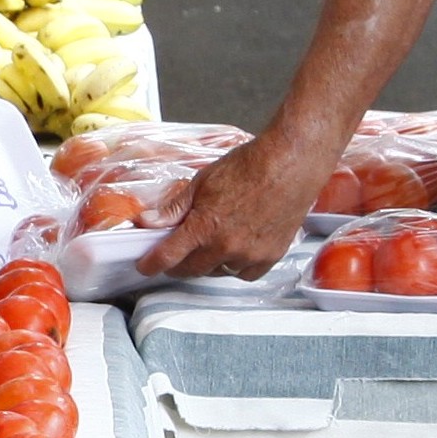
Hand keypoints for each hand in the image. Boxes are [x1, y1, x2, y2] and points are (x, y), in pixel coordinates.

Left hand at [139, 131, 328, 280]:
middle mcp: (226, 247)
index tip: (145, 267)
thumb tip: (148, 222)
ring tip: (211, 244)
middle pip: (191, 270)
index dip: (151, 265)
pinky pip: (245, 273)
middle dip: (179, 264)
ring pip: (218, 271)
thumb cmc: (248, 166)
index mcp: (204, 227)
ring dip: (209, 263)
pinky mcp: (271, 256)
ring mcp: (250, 254)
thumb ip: (174, 208)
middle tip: (177, 254)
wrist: (291, 164)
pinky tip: (235, 251)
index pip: (167, 258)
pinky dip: (236, 266)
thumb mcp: (202, 182)